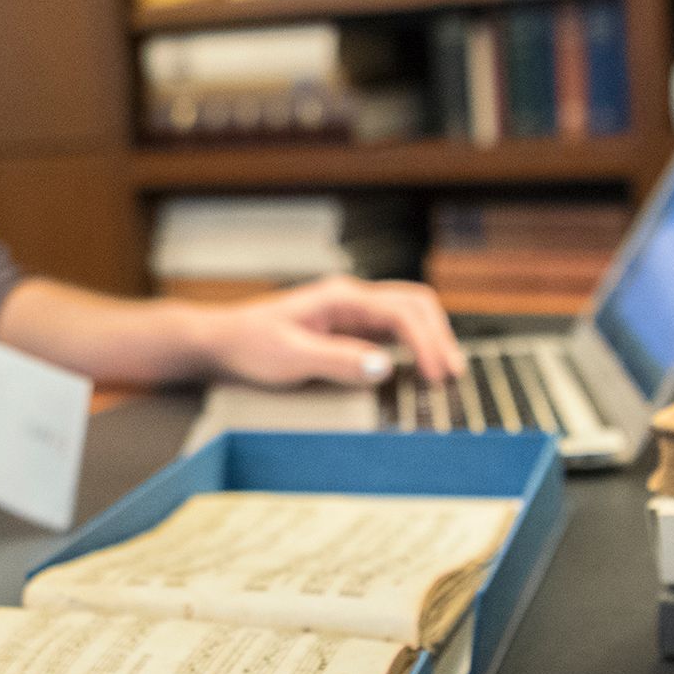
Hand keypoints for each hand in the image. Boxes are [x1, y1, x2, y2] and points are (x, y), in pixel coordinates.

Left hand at [197, 276, 461, 387]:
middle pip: (414, 303)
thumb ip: (337, 361)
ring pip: (406, 313)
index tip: (438, 375)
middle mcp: (350, 298)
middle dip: (439, 335)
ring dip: (429, 337)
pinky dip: (412, 344)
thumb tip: (384, 366)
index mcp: (341, 298)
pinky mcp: (345, 327)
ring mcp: (349, 311)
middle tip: (453, 373)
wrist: (220, 342)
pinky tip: (418, 367)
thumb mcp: (290, 358)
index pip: (401, 312)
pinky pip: (390, 329)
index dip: (426, 343)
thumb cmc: (250, 346)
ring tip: (445, 371)